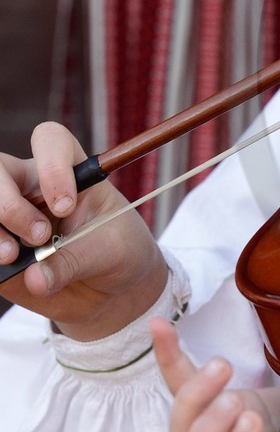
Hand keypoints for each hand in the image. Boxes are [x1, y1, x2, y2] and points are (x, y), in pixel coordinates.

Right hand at [0, 121, 166, 340]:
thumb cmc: (117, 254)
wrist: (109, 289)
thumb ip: (75, 260)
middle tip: (39, 236)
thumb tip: (34, 278)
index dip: (52, 166)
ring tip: (13, 257)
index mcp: (70, 173)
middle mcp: (31, 188)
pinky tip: (5, 269)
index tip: (65, 206)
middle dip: (9, 204)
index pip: (50, 141)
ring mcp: (9, 217)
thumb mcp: (111, 253)